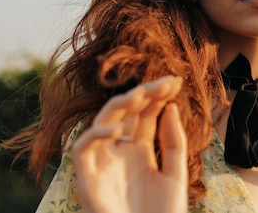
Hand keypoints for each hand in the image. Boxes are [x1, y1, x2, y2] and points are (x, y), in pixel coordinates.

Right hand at [71, 76, 187, 212]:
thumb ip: (173, 141)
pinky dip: (95, 133)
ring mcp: (103, 161)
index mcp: (140, 151)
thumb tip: (170, 106)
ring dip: (121, 104)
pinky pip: (82, 147)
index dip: (158, 96)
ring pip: (103, 121)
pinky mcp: (86, 176)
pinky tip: (117, 127)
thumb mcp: (175, 175)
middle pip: (127, 113)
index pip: (146, 115)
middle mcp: (120, 151)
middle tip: (164, 81)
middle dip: (144, 93)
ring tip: (143, 93)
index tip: (175, 81)